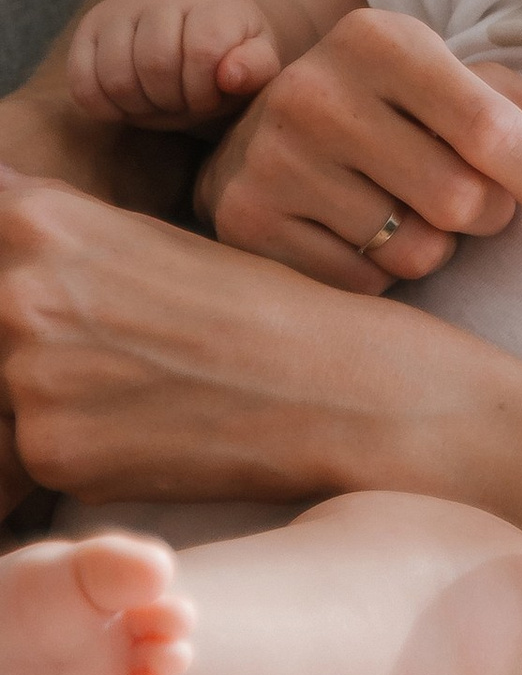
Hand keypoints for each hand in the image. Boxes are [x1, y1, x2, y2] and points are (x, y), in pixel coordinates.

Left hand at [0, 172, 448, 502]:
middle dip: (26, 344)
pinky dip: (72, 448)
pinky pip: (26, 452)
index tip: (48, 304)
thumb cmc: (253, 304)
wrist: (335, 384)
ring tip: (131, 391)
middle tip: (116, 351)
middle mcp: (19, 292)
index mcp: (40, 222)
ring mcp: (30, 376)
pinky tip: (140, 432)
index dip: (10, 276)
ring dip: (44, 398)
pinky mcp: (51, 452)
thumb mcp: (144, 240)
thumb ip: (50, 238)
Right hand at [67, 0, 278, 127]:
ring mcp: (120, 8)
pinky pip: (83, 83)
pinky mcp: (90, 28)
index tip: (212, 96)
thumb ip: (255, 67)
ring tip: (162, 101)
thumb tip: (230, 75)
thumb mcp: (257, 61)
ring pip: (116, 76)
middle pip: (155, 65)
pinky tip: (132, 105)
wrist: (198, 28)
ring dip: (141, 107)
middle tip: (185, 102)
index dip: (205, 91)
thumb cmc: (230, 53)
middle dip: (173, 100)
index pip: (202, 51)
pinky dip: (106, 107)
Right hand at [196, 8, 521, 293]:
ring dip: (432, 246)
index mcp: (382, 38)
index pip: (492, 128)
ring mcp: (272, 157)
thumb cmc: (392, 111)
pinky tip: (354, 230)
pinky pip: (362, 284)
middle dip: (486, 214)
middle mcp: (316, 89)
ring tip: (399, 205)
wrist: (259, 136)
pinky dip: (380, 272)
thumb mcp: (463, 89)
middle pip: (460, 199)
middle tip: (461, 194)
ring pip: (415, 250)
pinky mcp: (246, 220)